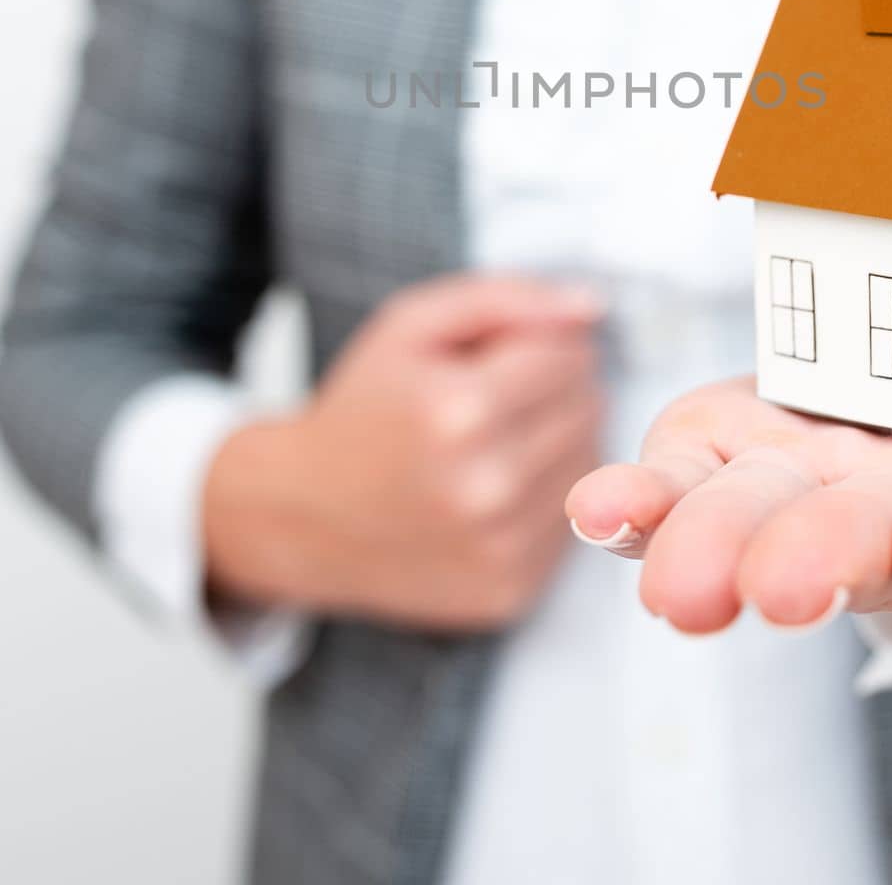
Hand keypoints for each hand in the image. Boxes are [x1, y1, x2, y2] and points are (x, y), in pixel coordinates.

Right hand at [205, 274, 604, 629]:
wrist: (299, 514)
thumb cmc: (361, 412)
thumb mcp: (412, 325)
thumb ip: (507, 300)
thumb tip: (591, 307)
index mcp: (461, 410)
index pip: (570, 356)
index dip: (542, 343)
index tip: (504, 355)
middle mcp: (487, 486)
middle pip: (589, 409)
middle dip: (554, 391)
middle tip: (497, 397)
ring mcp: (499, 547)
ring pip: (592, 465)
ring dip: (556, 443)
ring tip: (495, 441)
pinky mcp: (509, 590)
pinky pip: (572, 523)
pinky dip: (544, 500)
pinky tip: (495, 490)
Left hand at [564, 313, 891, 630]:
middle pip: (866, 542)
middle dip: (825, 561)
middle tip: (782, 590)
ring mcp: (816, 482)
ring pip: (760, 520)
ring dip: (712, 545)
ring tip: (673, 583)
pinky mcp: (743, 444)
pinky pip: (689, 473)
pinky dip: (645, 497)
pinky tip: (601, 510)